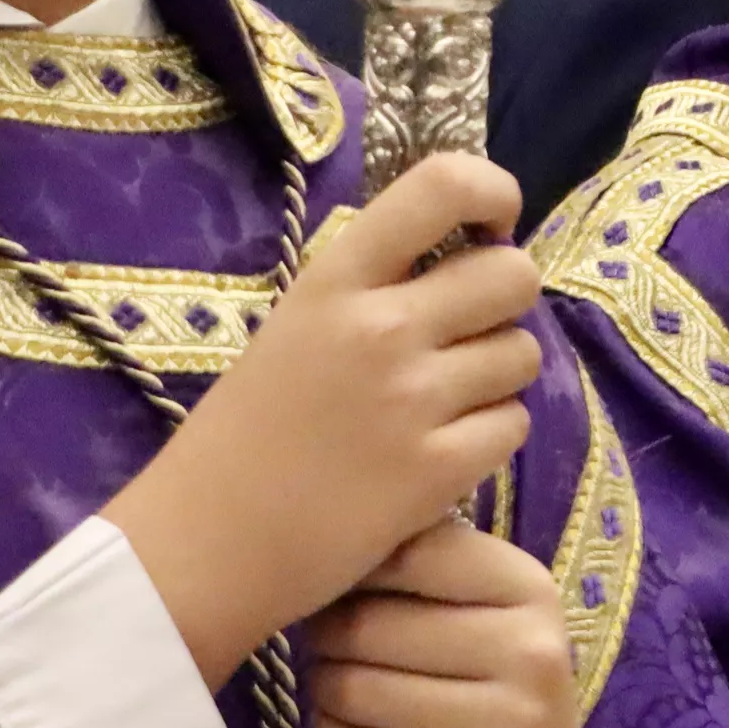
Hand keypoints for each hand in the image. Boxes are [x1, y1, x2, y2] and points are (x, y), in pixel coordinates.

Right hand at [101, 152, 539, 679]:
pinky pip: (513, 424)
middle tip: (471, 333)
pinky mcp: (437, 471)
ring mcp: (412, 400)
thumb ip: (374, 286)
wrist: (205, 542)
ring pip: (523, 353)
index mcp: (335, 280)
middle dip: (508, 301)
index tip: (491, 227)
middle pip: (513, 275)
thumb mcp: (296, 326)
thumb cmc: (246, 432)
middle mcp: (380, 327)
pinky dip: (490, 436)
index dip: (492, 194)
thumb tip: (468, 254)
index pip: (444, 185)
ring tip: (445, 402)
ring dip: (499, 375)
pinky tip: (442, 451)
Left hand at [317, 521, 664, 727]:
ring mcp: (522, 712)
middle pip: (361, 617)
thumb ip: (405, 580)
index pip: (394, 545)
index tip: (343, 613)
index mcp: (522, 583)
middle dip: (331, 654)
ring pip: (355, 686)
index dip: (346, 582)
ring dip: (333, 714)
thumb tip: (300, 524)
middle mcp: (532, 637)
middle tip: (350, 688)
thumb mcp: (463, 644)